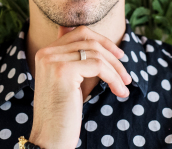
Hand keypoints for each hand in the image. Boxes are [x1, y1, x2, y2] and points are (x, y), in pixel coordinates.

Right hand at [28, 25, 131, 148]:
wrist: (50, 140)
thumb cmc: (64, 114)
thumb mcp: (73, 81)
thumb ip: (81, 61)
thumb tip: (97, 43)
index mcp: (45, 53)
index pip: (78, 32)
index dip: (102, 41)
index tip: (119, 56)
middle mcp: (46, 53)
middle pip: (88, 39)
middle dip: (112, 53)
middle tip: (126, 72)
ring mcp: (53, 60)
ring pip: (96, 53)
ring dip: (116, 70)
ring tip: (125, 86)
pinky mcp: (63, 71)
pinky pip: (99, 66)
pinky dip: (114, 78)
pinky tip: (120, 91)